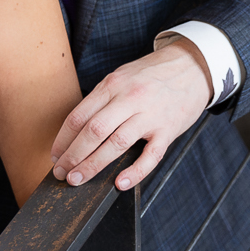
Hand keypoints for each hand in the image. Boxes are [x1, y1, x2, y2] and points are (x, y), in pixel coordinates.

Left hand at [52, 41, 211, 190]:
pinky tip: (120, 184)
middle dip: (73, 155)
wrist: (193, 66)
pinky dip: (135, 173)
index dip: (63, 139)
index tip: (55, 156)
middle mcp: (129, 98)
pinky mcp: (168, 129)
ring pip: (116, 144)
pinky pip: (150, 156)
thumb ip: (103, 99)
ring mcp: (150, 115)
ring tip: (77, 179)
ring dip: (92, 165)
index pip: (79, 115)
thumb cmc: (153, 75)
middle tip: (61, 173)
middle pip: (93, 131)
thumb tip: (78, 130)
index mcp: (113, 85)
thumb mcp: (122, 76)